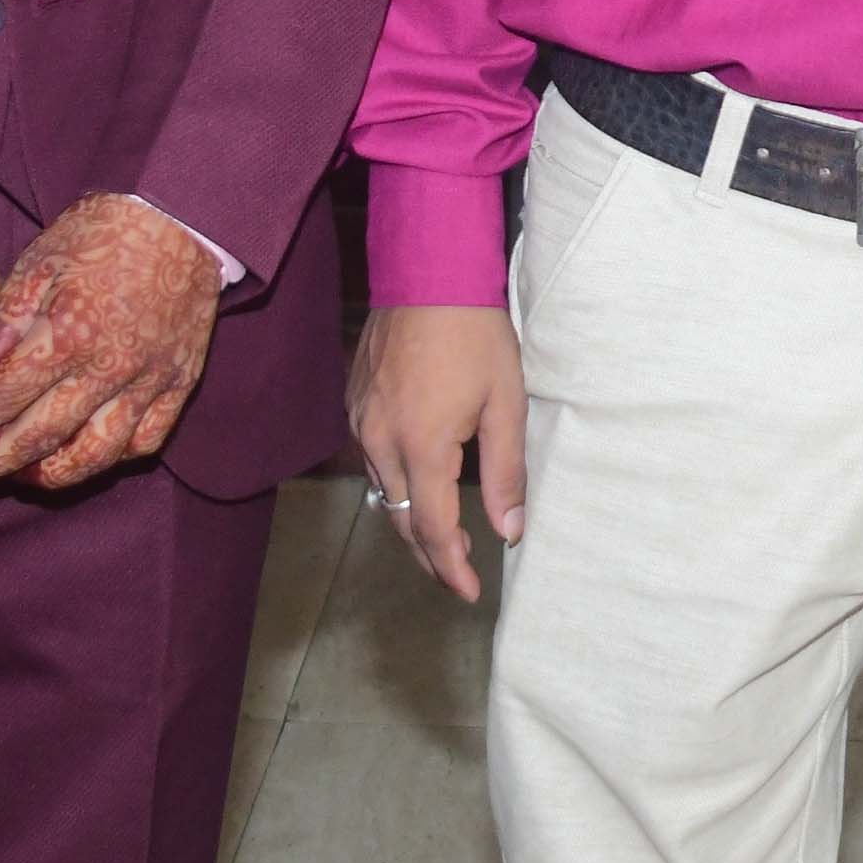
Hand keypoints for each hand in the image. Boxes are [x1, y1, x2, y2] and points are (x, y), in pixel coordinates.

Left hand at [0, 196, 224, 486]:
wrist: (181, 214)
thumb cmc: (102, 231)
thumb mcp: (39, 261)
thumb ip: (1, 320)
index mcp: (67, 334)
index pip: (0, 398)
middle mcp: (108, 369)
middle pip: (39, 437)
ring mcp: (148, 382)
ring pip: (93, 455)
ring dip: (47, 474)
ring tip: (17, 473)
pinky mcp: (179, 384)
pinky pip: (144, 442)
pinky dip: (109, 459)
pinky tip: (80, 453)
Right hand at [349, 301, 528, 602]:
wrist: (428, 270)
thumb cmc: (476, 334)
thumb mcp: (506, 403)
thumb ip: (505, 473)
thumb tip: (509, 531)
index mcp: (421, 446)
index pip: (431, 528)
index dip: (451, 566)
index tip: (472, 591)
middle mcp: (380, 440)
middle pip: (399, 518)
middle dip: (428, 553)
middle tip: (457, 574)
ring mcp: (360, 420)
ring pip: (380, 490)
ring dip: (408, 518)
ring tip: (440, 536)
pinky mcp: (354, 401)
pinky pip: (370, 457)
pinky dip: (392, 481)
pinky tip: (415, 481)